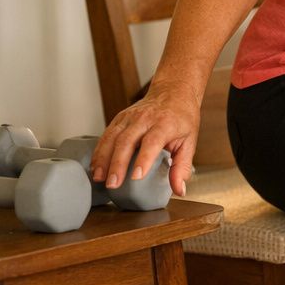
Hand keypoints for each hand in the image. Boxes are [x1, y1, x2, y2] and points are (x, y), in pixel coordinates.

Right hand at [89, 80, 201, 197]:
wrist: (172, 93)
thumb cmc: (182, 119)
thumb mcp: (189, 142)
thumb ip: (182, 167)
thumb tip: (179, 191)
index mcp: (165, 124)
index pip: (152, 141)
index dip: (144, 159)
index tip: (136, 177)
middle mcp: (145, 118)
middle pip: (127, 140)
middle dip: (117, 164)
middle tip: (113, 184)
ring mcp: (129, 117)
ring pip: (112, 137)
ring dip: (103, 158)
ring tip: (99, 178)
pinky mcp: (119, 118)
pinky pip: (106, 135)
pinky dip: (99, 151)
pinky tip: (95, 166)